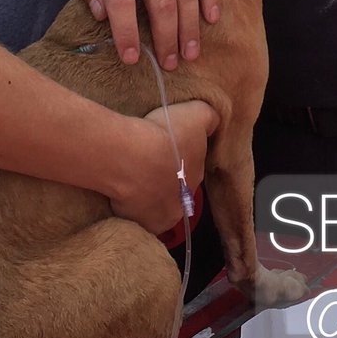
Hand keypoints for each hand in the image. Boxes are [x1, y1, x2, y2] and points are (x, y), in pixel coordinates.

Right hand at [109, 100, 218, 234]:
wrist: (131, 157)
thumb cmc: (166, 136)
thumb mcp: (197, 115)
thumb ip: (209, 119)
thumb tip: (213, 122)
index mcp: (195, 180)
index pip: (190, 170)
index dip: (179, 158)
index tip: (167, 147)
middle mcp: (180, 205)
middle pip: (173, 190)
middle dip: (164, 178)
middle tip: (149, 159)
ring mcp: (156, 218)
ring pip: (154, 204)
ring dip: (147, 192)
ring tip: (133, 173)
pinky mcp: (133, 223)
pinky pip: (133, 213)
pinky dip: (129, 202)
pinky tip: (122, 187)